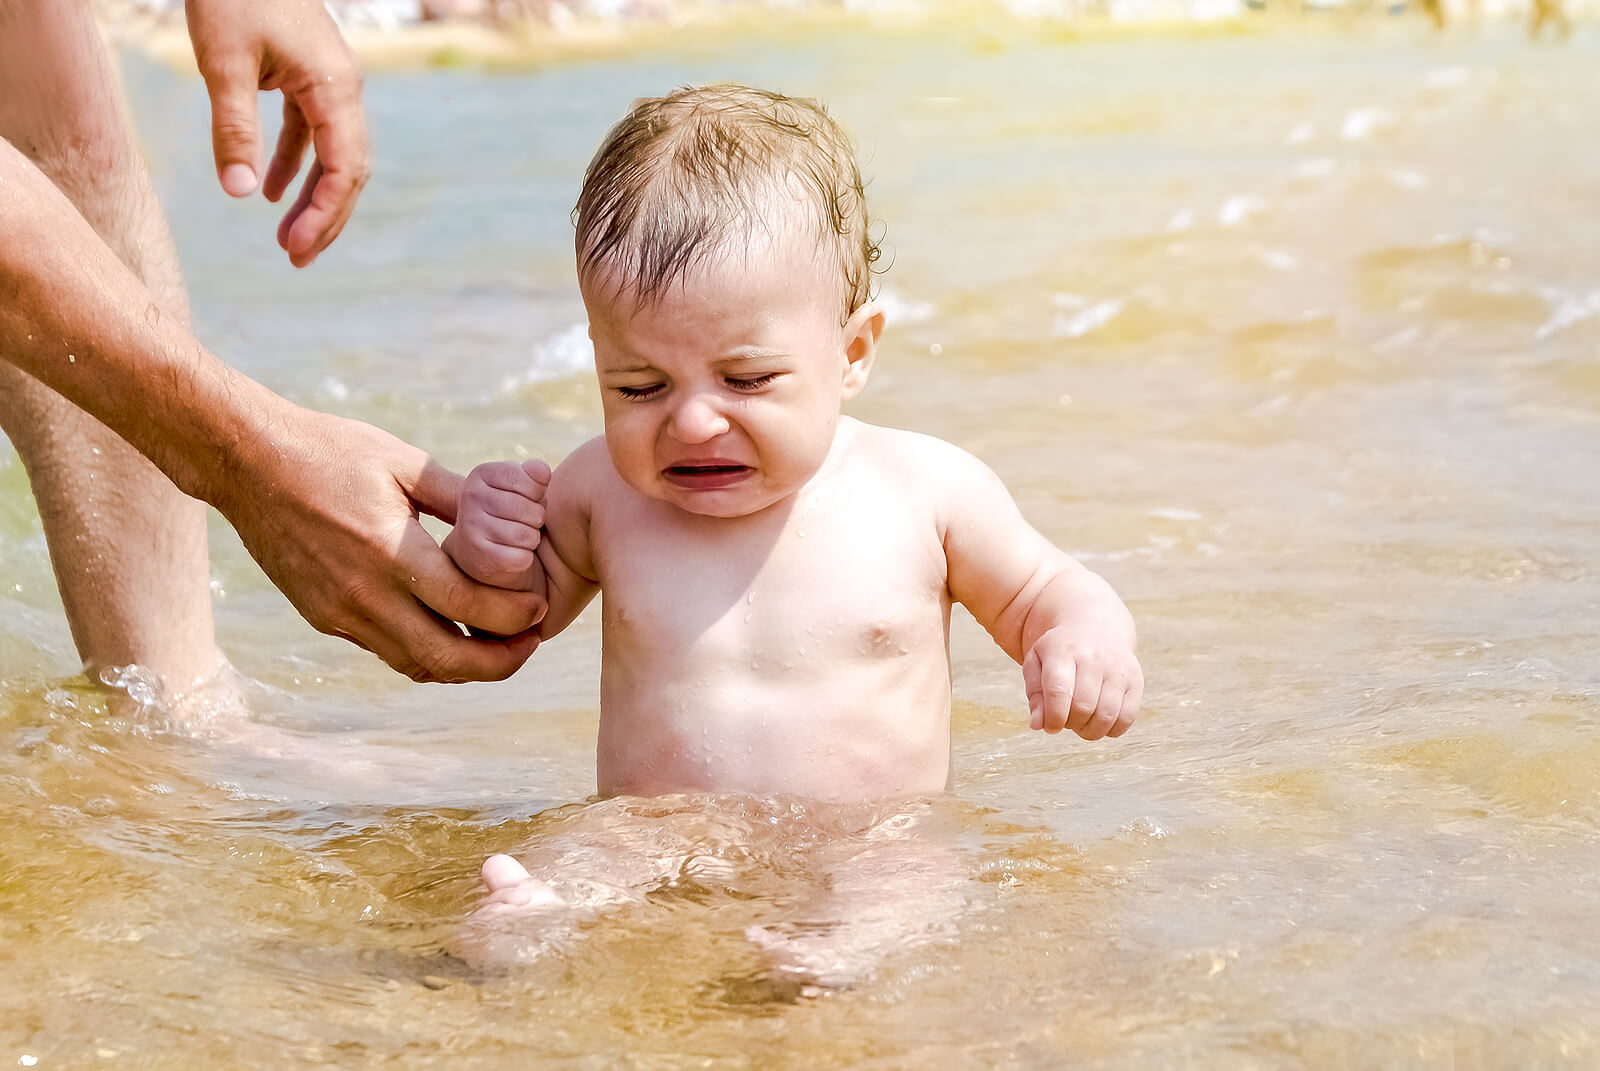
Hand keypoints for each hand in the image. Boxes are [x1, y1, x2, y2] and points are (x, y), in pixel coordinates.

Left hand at [185, 0, 368, 266]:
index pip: (345, 168)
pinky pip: (313, 133)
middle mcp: (344, 88)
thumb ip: (234, 130)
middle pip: (349, 171)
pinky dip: (296, 164)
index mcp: (336, 87)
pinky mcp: (310, 76)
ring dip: (313, 198)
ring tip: (286, 241)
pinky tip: (270, 191)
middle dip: (325, 218)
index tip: (293, 248)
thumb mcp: (223, 64)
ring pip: (334, 155)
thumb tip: (240, 193)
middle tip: (295, 260)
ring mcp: (330, 82)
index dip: (323, 214)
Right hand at [215, 406, 546, 681]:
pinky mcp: (324, 618)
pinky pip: (386, 651)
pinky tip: (450, 632)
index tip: (540, 607)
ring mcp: (340, 614)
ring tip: (499, 646)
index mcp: (390, 554)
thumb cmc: (331, 451)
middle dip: (498, 662)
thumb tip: (517, 514)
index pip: (467, 609)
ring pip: (415, 665)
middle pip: (445, 658)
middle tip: (531, 644)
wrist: (247, 463)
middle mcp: (364, 596)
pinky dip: (426, 653)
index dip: (514, 617)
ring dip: (463, 666)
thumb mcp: (404, 464)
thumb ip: (461, 497)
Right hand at [442, 460, 551, 591]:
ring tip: (519, 538)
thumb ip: (534, 475)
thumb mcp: (520, 488)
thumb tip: (542, 471)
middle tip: (525, 523)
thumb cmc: (509, 514)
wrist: (479, 552)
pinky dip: (524, 559)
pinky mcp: (478, 558)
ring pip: (526, 535)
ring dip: (531, 539)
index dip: (537, 493)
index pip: (526, 478)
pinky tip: (512, 554)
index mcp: (482, 474)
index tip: (529, 499)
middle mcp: (471, 497)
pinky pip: (521, 558)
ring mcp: (471, 527)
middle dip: (536, 518)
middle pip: (528, 508)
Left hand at [1023, 629, 1142, 739]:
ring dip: (1091, 731)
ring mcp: (1117, 668)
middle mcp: (1093, 657)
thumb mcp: (1037, 664)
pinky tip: (1100, 722)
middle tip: (1067, 720)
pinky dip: (1112, 730)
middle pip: (1083, 706)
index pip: (1058, 691)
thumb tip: (1037, 725)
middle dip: (1071, 724)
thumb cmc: (1060, 653)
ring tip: (1082, 723)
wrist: (1095, 626)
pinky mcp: (1135, 680)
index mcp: (1062, 650)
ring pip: (1107, 715)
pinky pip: (1127, 717)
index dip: (1053, 717)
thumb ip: (1035, 695)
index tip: (1051, 727)